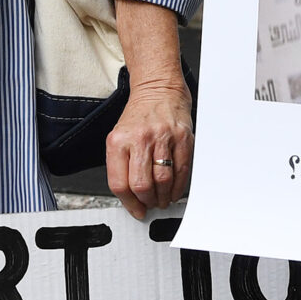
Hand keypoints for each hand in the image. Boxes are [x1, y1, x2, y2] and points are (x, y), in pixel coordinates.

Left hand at [106, 76, 193, 220]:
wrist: (158, 89)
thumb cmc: (139, 115)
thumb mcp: (119, 136)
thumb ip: (121, 165)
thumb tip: (131, 197)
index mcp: (118, 141)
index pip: (119, 183)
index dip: (129, 203)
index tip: (135, 210)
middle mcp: (140, 139)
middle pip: (142, 185)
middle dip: (147, 201)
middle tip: (150, 204)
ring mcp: (162, 138)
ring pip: (163, 181)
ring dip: (163, 197)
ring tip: (162, 199)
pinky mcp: (182, 137)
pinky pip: (182, 170)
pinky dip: (179, 187)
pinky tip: (174, 190)